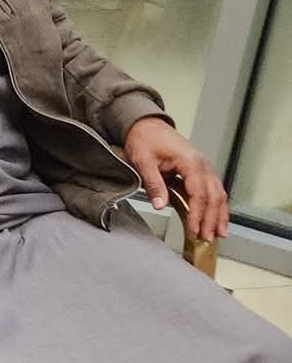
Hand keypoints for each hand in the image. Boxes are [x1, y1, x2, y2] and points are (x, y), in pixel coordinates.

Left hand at [124, 117, 228, 240]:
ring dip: (219, 215)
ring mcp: (203, 167)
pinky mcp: (200, 170)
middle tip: (207, 238)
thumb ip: (154, 183)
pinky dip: (216, 206)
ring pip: (218, 194)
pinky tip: (216, 220)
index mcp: (190, 162)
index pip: (198, 193)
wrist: (145, 124)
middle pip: (213, 196)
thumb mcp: (143, 161)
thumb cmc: (144, 140)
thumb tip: (160, 205)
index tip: (193, 230)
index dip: (197, 214)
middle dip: (211, 219)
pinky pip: (213, 190)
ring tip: (218, 234)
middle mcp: (202, 164)